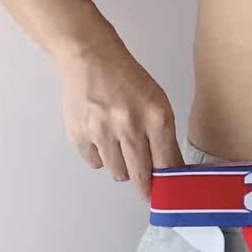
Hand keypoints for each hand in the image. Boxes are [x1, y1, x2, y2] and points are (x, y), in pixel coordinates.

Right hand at [57, 35, 184, 200]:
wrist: (90, 59)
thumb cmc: (128, 80)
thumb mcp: (157, 103)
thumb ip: (164, 137)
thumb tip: (171, 170)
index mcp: (156, 118)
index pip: (167, 164)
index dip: (168, 182)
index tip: (168, 192)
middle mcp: (130, 127)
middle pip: (141, 176)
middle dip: (145, 187)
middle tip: (146, 190)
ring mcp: (102, 133)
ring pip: (117, 173)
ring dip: (122, 167)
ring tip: (120, 148)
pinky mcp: (80, 135)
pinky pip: (95, 163)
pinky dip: (101, 157)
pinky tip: (102, 138)